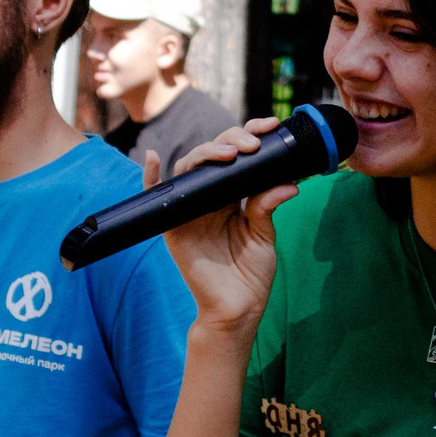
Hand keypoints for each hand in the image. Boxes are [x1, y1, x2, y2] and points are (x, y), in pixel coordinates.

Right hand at [152, 121, 299, 337]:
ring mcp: (189, 209)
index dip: (250, 136)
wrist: (236, 309)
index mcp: (234, 196)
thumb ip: (267, 207)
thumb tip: (287, 182)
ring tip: (228, 154)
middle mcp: (210, 197)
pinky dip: (149, 176)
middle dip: (232, 141)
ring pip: (189, 168)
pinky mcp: (172, 226)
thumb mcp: (263, 236)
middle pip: (214, 155)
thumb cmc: (250, 275)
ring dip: (205, 153)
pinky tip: (154, 158)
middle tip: (251, 145)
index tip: (270, 127)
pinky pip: (155, 196)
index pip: (239, 156)